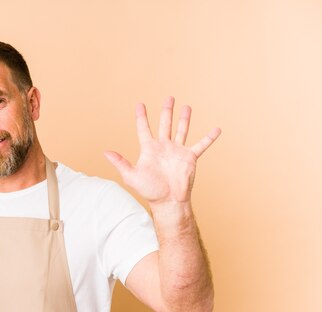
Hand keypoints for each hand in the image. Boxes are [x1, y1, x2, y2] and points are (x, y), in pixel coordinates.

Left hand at [105, 96, 220, 204]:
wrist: (168, 201)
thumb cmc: (149, 190)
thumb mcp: (131, 176)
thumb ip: (120, 163)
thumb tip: (105, 152)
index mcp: (149, 149)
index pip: (143, 129)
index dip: (141, 117)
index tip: (140, 104)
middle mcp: (164, 147)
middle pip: (165, 124)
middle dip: (166, 111)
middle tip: (169, 98)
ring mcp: (177, 151)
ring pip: (181, 130)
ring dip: (184, 119)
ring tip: (186, 107)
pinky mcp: (190, 158)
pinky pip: (201, 145)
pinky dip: (209, 138)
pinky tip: (217, 129)